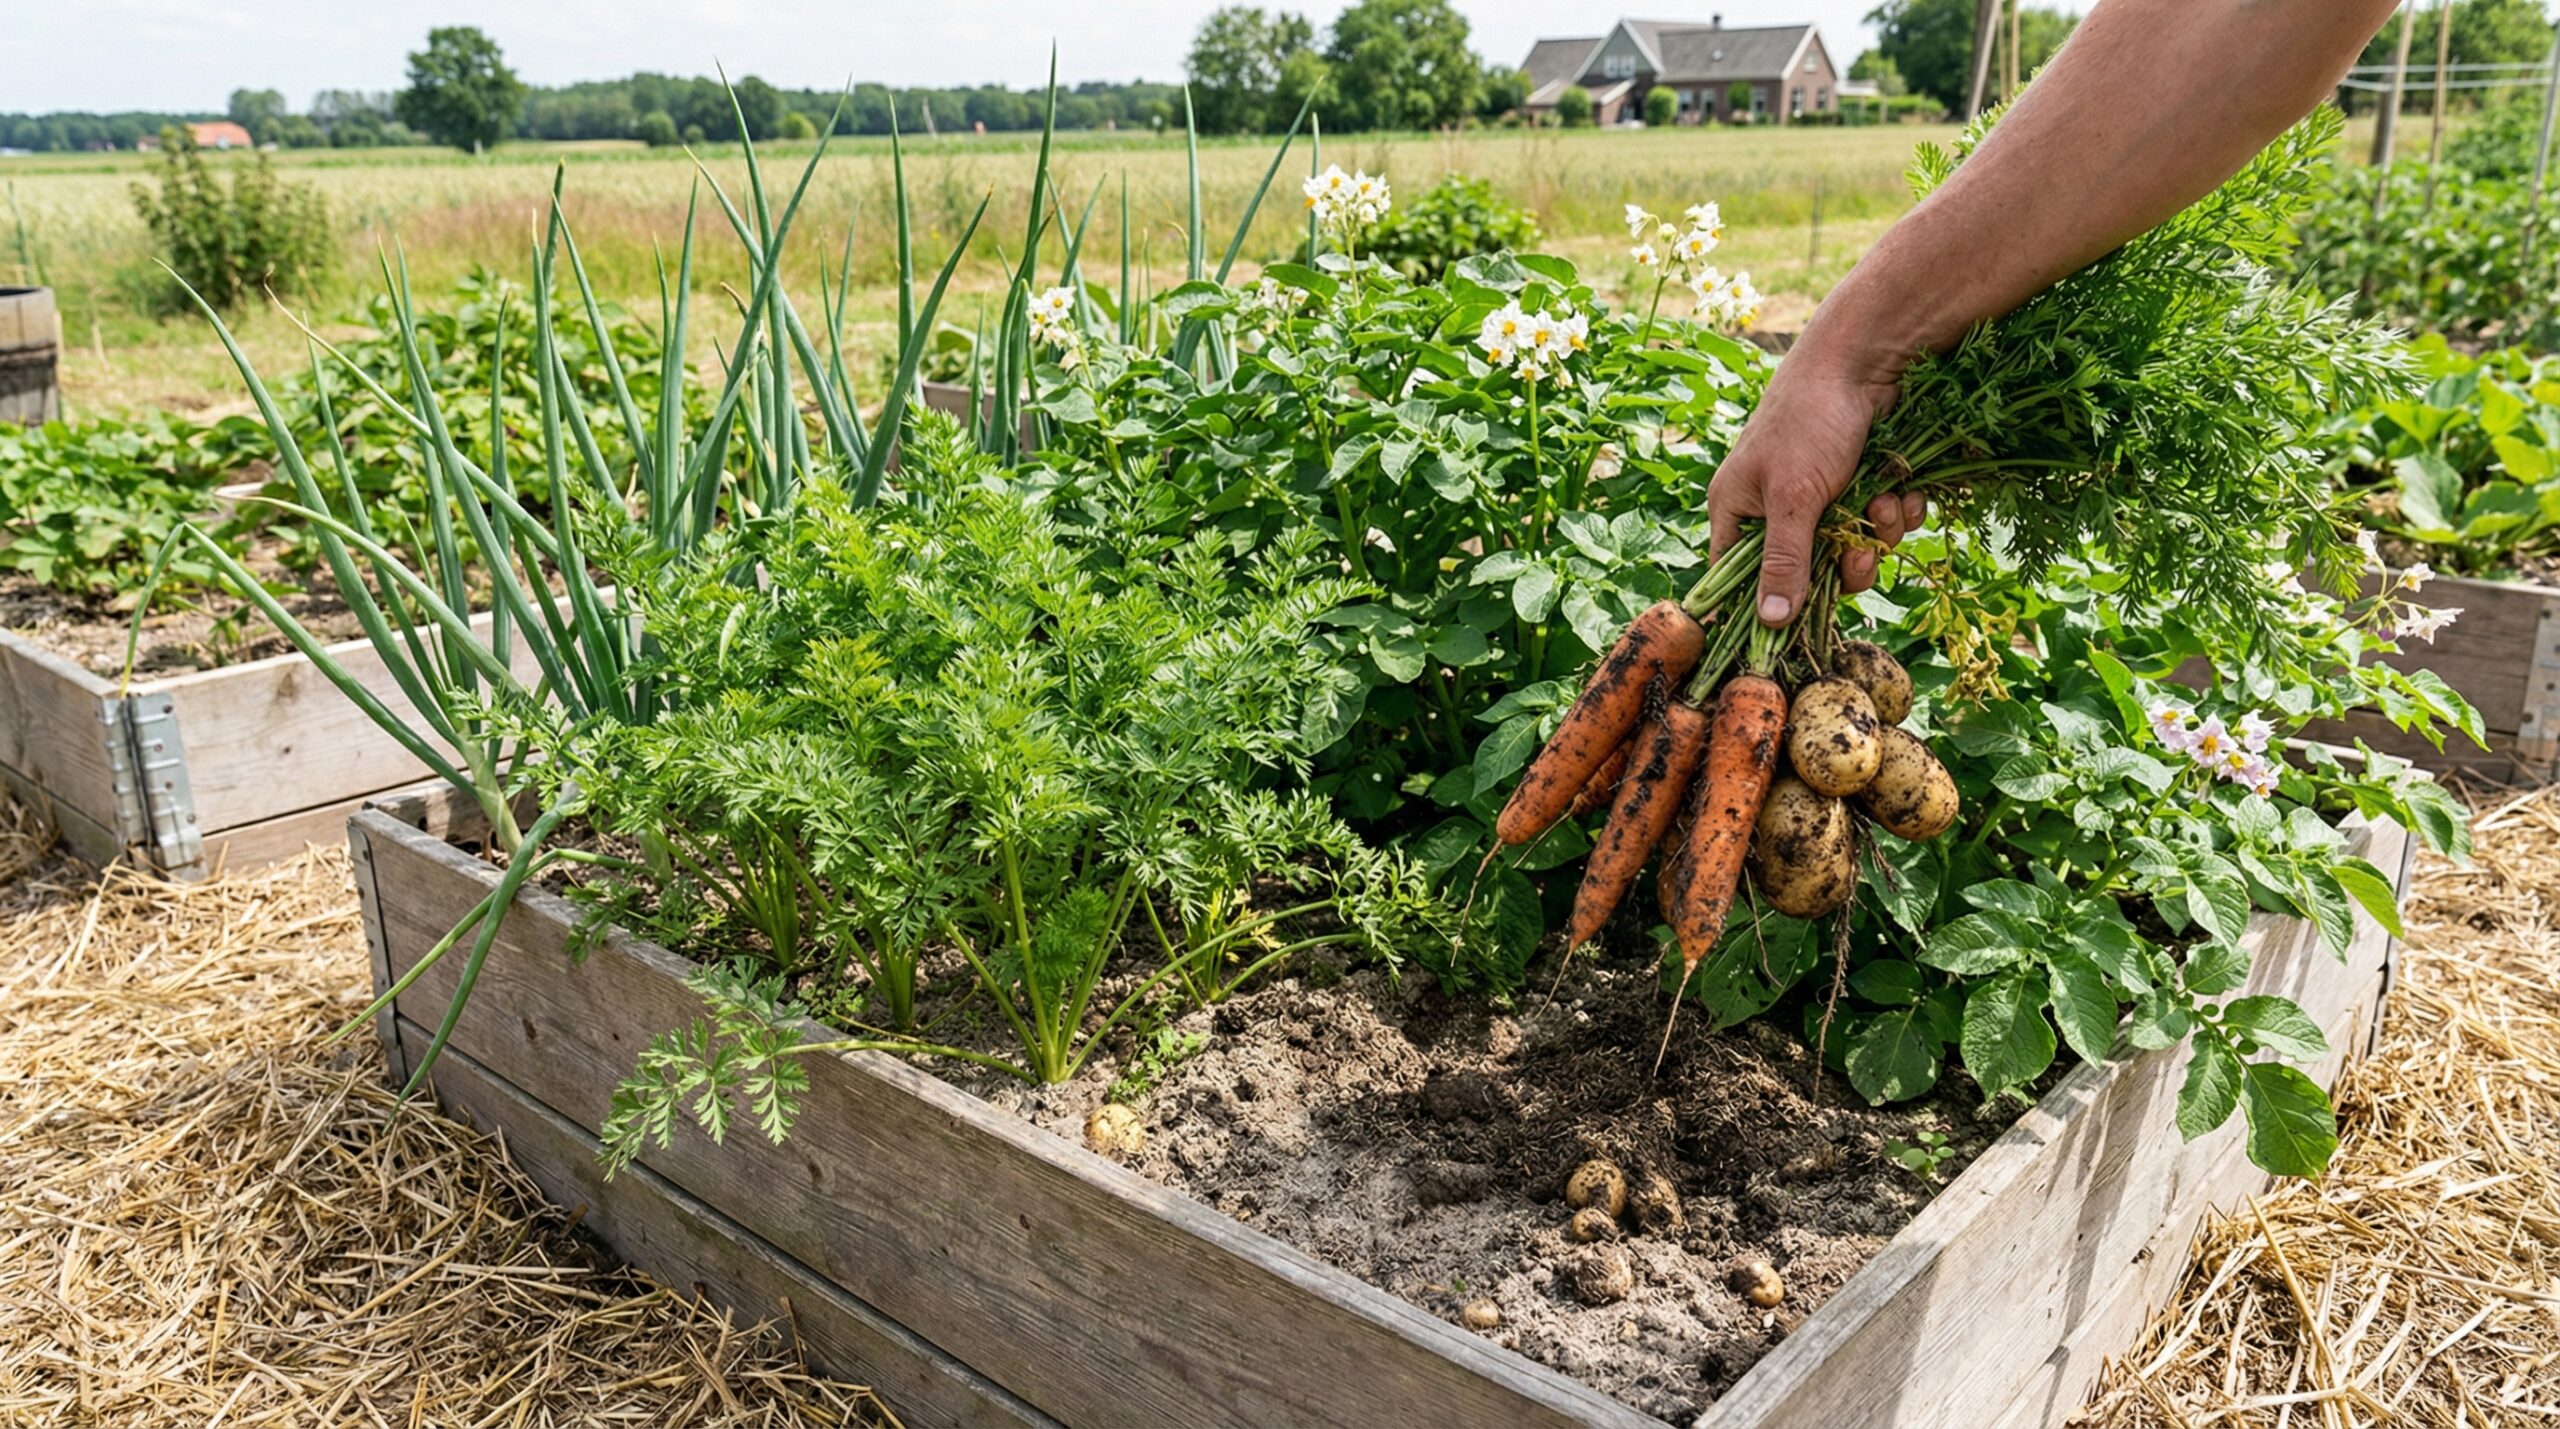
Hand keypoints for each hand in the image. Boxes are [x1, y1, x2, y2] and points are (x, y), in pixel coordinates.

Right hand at [1707, 332, 1923, 625]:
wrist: (1865, 357)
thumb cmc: (1809, 419)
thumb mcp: (1794, 498)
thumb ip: (1784, 561)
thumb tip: (1769, 621)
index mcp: (1739, 509)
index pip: (1737, 577)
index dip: (1766, 603)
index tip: (1798, 623)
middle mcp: (1774, 507)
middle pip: (1805, 572)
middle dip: (1843, 564)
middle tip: (1863, 555)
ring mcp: (1818, 495)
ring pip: (1849, 548)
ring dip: (1876, 533)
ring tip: (1884, 502)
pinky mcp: (1858, 483)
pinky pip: (1876, 522)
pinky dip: (1894, 512)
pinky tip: (1902, 491)